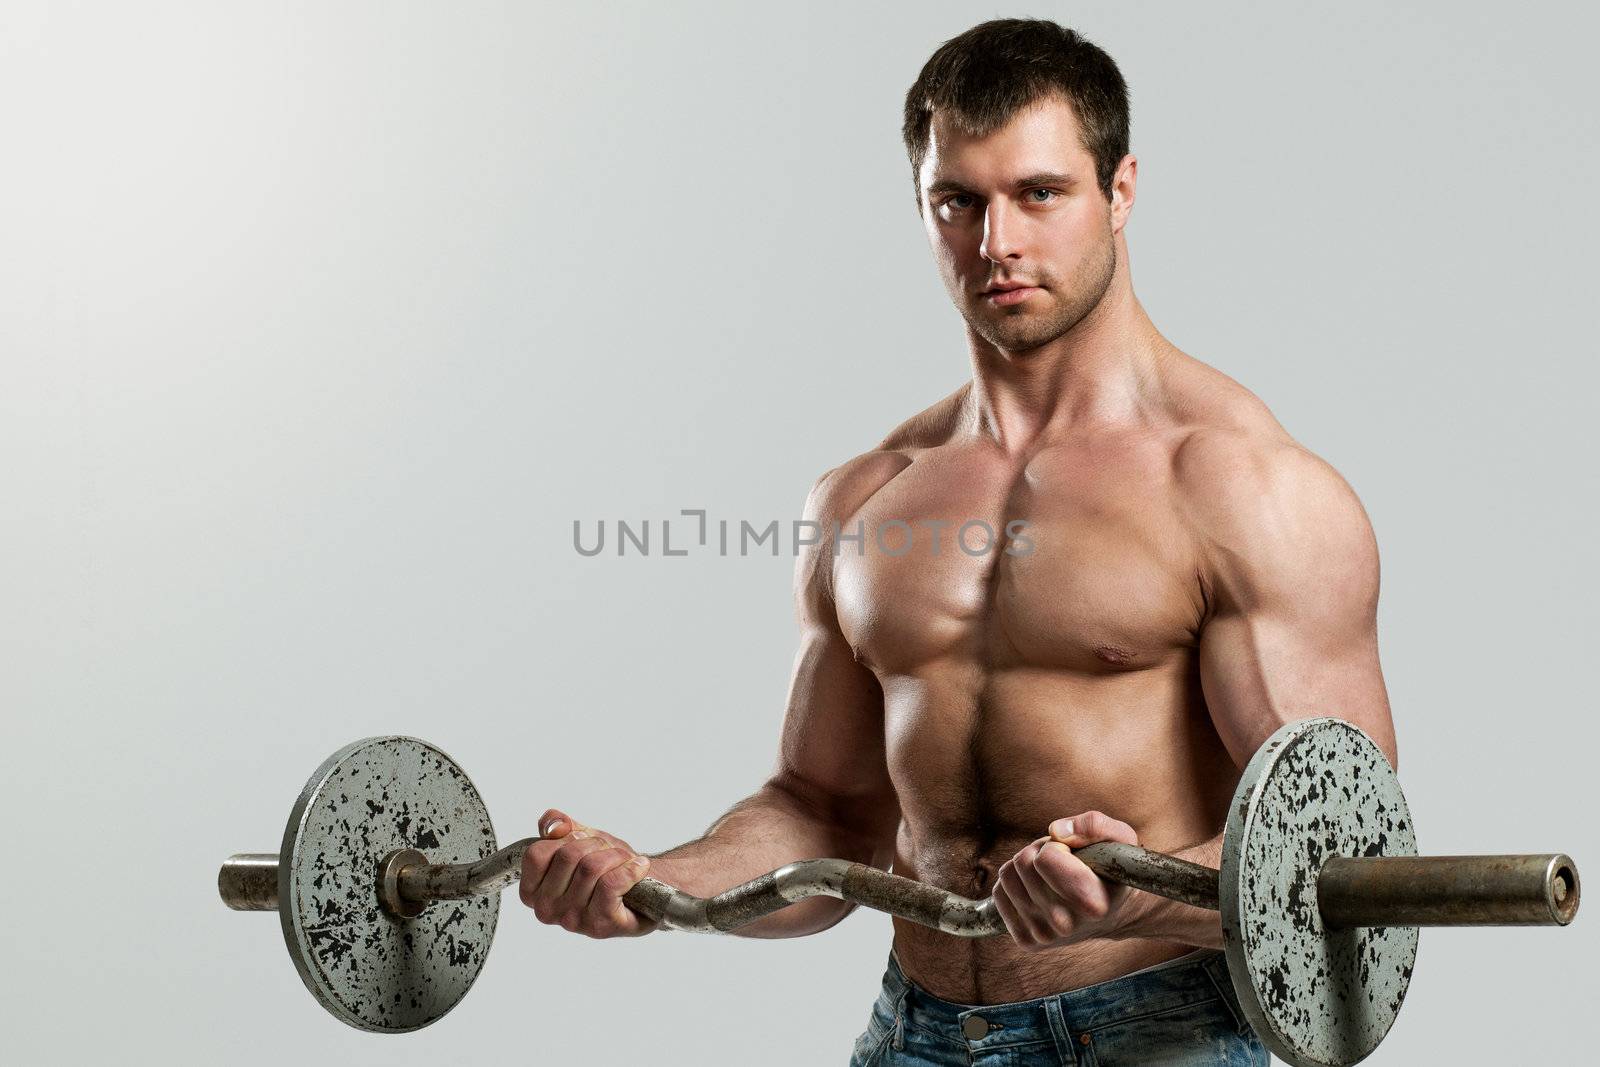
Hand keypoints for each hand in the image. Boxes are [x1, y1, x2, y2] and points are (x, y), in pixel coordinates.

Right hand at [519, 808, 659, 937]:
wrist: (646, 890)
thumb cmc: (607, 867)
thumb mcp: (579, 839)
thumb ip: (557, 826)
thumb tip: (553, 825)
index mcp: (533, 892)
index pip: (536, 854)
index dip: (565, 839)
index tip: (583, 840)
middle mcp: (547, 909)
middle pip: (567, 856)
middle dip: (596, 844)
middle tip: (610, 851)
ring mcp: (571, 920)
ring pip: (591, 867)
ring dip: (616, 856)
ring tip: (626, 860)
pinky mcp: (599, 925)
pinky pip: (611, 883)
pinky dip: (631, 869)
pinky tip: (639, 868)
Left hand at [991, 810, 1139, 951]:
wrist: (1115, 913)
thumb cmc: (1114, 870)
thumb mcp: (1120, 838)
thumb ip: (1095, 825)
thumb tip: (1056, 831)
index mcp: (1092, 904)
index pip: (1046, 858)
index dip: (1057, 846)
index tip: (1073, 855)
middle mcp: (1066, 925)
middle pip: (1023, 863)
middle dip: (1039, 852)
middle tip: (1062, 863)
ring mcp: (1044, 936)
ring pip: (1007, 876)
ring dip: (1025, 866)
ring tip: (1051, 875)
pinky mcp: (1027, 941)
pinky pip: (999, 894)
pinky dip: (1014, 883)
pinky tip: (1038, 889)